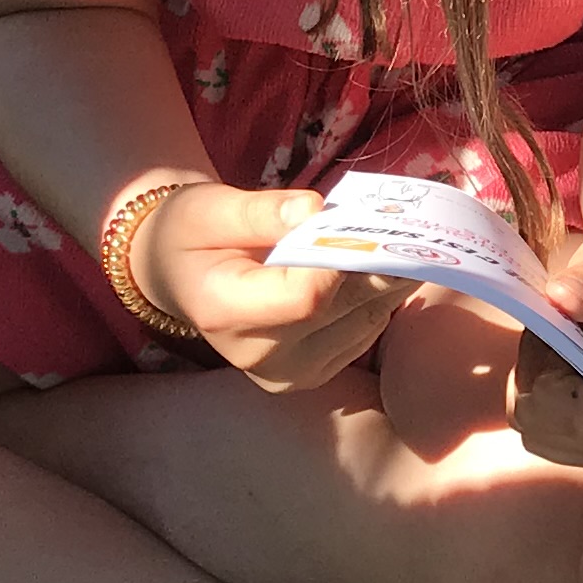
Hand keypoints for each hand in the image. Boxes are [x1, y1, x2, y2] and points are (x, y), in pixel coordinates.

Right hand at [134, 182, 401, 389]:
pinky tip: (375, 267)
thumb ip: (261, 211)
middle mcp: (258, 356)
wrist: (180, 275)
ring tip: (393, 240)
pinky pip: (367, 332)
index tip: (359, 221)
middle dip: (377, 261)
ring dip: (387, 278)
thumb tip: (314, 209)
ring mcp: (288, 374)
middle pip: (344, 308)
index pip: (306, 297)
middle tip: (402, 223)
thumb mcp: (210, 207)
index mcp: (225, 312)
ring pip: (366, 320)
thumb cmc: (192, 234)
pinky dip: (379, 297)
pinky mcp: (313, 374)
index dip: (342, 258)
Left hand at [513, 227, 582, 470]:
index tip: (550, 337)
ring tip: (559, 354)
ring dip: (532, 392)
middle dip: (534, 378)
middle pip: (554, 427)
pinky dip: (537, 407)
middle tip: (551, 336)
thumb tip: (560, 298)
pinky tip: (560, 377)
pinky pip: (540, 439)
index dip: (547, 381)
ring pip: (539, 435)